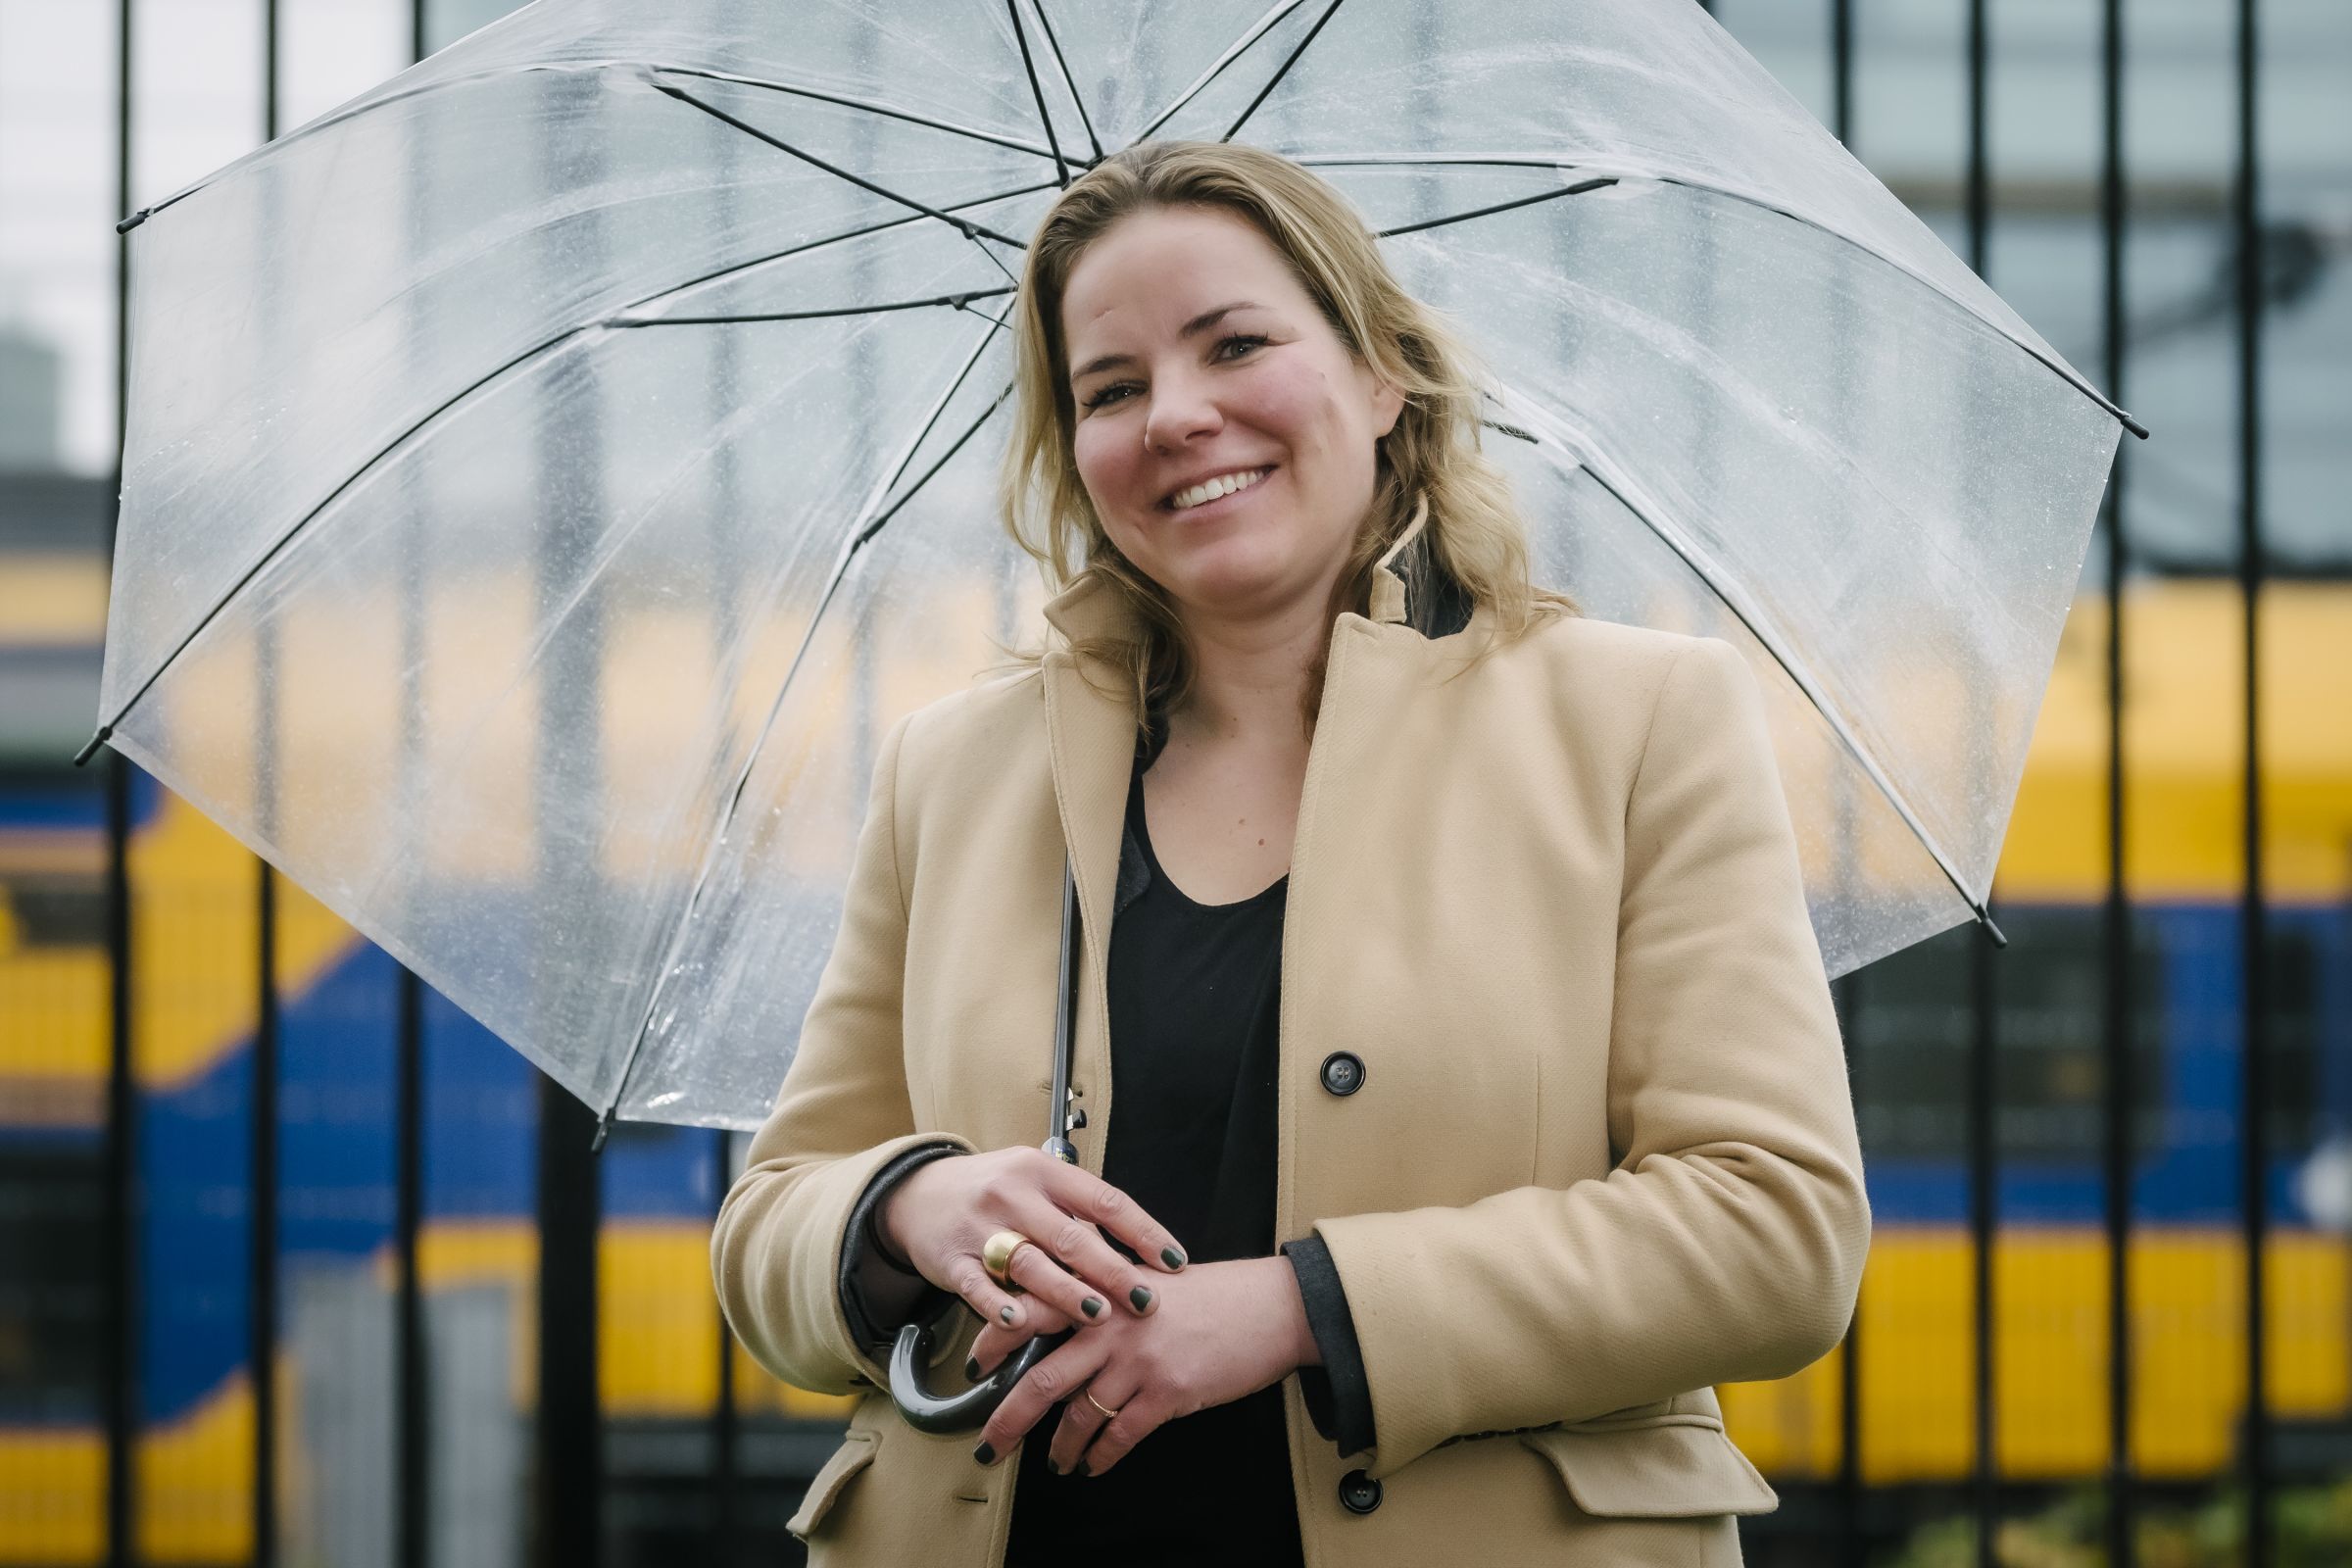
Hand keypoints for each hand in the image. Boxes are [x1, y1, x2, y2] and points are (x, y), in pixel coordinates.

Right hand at [879, 1146, 1187, 1334]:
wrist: (916, 1192)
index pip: (1104, 1200)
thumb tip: (1133, 1251)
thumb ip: (1074, 1213)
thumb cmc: (992, 1192)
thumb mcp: (1034, 1184)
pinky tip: (1021, 1323)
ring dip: (1067, 1292)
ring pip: (1030, 1263)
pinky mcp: (951, 1259)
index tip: (1174, 1261)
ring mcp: (980, 1226)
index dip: (1143, 1231)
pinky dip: (999, 1305)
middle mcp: (1013, 1194)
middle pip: (1070, 1236)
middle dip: (1113, 1271)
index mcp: (1043, 1170)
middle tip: (1146, 1301)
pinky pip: (977, 1285)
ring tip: (1098, 1315)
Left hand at [968, 1256, 1316, 1475]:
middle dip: (1008, 1419)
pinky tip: (1094, 1466)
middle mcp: (1112, 1325)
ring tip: (1054, 1463)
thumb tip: (1062, 1319)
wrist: (1269, 1307)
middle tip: (988, 1444)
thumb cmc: (1210, 1294)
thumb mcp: (1147, 1278)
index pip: (1031, 1313)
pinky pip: (1120, 1436)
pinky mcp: (1167, 1392)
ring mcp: (1138, 1360)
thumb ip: (1103, 1293)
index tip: (973, 1368)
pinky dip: (1101, 1457)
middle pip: (1042, 1379)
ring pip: (1078, 1416)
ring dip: (1060, 1448)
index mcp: (1102, 1291)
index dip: (995, 1342)